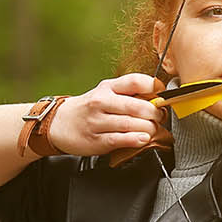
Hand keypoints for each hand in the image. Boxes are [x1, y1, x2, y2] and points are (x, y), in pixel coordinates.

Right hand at [46, 73, 171, 155]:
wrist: (58, 123)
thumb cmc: (89, 108)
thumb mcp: (106, 92)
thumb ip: (129, 93)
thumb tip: (158, 96)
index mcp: (107, 87)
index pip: (135, 81)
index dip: (153, 87)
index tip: (162, 94)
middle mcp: (101, 102)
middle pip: (136, 106)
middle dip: (155, 113)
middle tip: (160, 117)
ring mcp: (97, 121)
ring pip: (130, 124)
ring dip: (148, 128)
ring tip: (153, 129)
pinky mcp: (95, 140)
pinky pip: (119, 140)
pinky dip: (135, 140)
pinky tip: (143, 139)